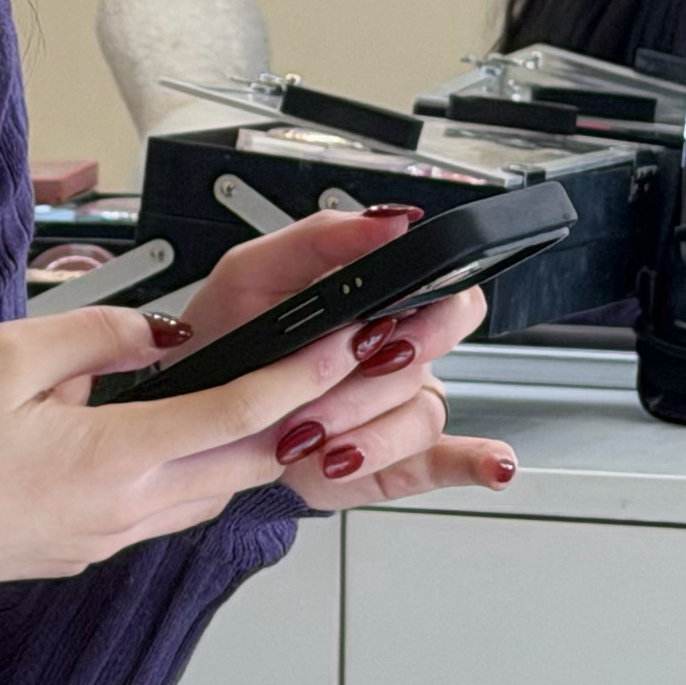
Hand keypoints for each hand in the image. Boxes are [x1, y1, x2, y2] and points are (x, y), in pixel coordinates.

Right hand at [0, 298, 399, 592]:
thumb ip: (96, 335)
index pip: (238, 414)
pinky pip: (170, 507)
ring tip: (284, 402)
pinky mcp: (86, 548)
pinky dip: (202, 471)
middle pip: (246, 464)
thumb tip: (156, 333)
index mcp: (113, 458)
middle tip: (344, 376)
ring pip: (213, 491)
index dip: (303, 376)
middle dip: (306, 418)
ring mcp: (108, 536)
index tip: (345, 345)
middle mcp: (125, 508)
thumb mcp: (4, 356)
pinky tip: (193, 441)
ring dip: (255, 449)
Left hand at [139, 209, 515, 513]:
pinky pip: (443, 460)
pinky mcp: (389, 461)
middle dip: (387, 364)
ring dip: (364, 424)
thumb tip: (390, 221)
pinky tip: (491, 464)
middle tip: (344, 372)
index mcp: (376, 301)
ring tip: (306, 431)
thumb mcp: (253, 273)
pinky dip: (473, 462)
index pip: (444, 286)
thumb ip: (321, 238)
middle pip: (438, 348)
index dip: (428, 302)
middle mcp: (395, 352)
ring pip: (419, 410)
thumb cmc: (225, 339)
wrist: (193, 416)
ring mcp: (394, 408)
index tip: (384, 320)